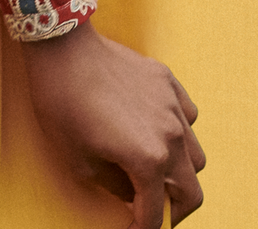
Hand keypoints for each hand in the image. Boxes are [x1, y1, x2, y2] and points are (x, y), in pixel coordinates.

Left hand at [22, 21, 205, 226]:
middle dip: (176, 213)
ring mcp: (173, 107)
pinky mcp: (169, 83)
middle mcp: (171, 136)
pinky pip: (188, 118)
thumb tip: (130, 194)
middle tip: (157, 216)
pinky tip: (160, 134)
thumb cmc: (61, 101)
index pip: (156, 213)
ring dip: (182, 175)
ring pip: (196, 156)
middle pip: (192, 192)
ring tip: (160, 177)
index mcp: (148, 160)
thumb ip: (113, 185)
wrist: (61, 45)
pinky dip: (180, 134)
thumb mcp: (77, 159)